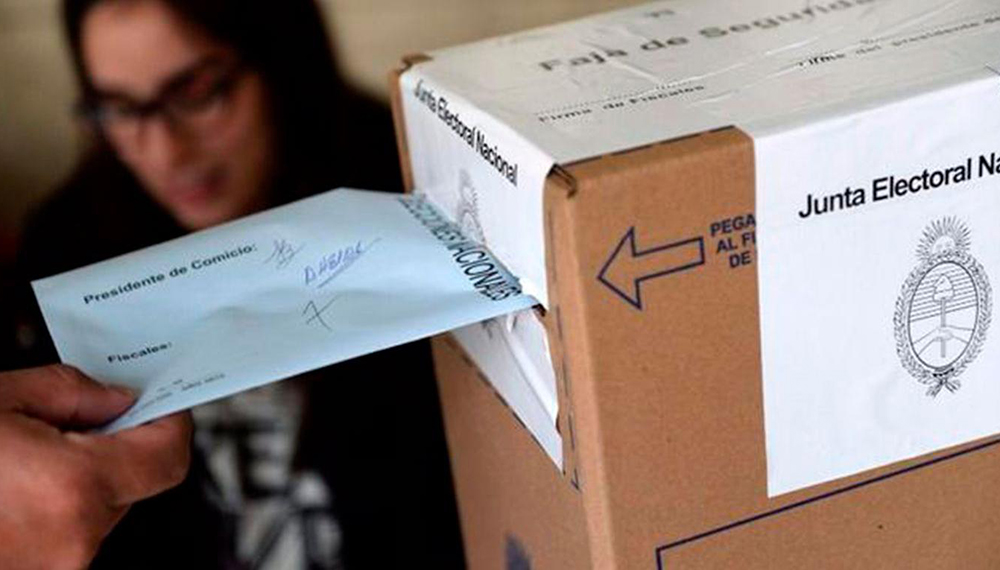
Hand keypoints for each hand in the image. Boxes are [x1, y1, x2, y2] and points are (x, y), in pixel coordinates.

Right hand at [0, 365, 191, 569]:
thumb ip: (70, 392)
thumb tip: (115, 399)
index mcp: (73, 486)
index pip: (169, 455)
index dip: (168, 422)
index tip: (160, 403)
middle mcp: (72, 539)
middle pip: (131, 483)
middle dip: (108, 449)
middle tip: (64, 425)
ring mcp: (53, 569)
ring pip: (95, 511)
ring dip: (73, 484)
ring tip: (19, 462)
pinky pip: (64, 534)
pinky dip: (49, 509)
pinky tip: (10, 490)